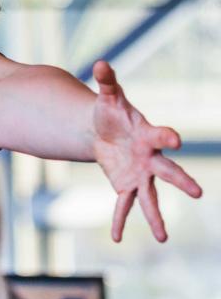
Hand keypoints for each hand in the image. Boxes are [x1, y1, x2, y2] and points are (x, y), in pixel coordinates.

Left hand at [91, 60, 201, 242]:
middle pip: (167, 170)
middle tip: (198, 192)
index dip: (167, 136)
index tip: (175, 138)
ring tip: (162, 236)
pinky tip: (116, 236)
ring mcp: (140, 174)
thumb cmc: (111, 111)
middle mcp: (149, 158)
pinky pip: (124, 204)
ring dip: (155, 216)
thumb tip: (101, 62)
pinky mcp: (125, 184)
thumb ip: (107, 81)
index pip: (160, 135)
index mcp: (147, 134)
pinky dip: (119, 219)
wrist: (104, 130)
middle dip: (181, 180)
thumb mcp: (107, 96)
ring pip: (150, 196)